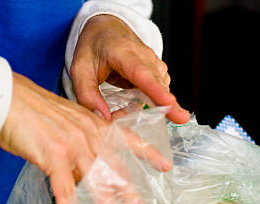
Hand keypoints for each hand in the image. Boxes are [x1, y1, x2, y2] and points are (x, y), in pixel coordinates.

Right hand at [0, 72, 171, 203]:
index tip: (166, 167)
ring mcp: (74, 145)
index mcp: (94, 125)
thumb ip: (80, 139)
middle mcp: (90, 135)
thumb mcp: (65, 120)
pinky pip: (65, 190)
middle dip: (134, 202)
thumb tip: (84, 163)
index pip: (129, 139)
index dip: (149, 154)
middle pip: (119, 173)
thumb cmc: (29, 109)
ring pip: (99, 186)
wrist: (3, 97)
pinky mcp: (53, 155)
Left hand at [71, 14, 189, 123]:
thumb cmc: (93, 47)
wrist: (105, 27)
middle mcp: (143, 55)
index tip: (169, 103)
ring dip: (161, 105)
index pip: (142, 73)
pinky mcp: (157, 70)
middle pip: (158, 82)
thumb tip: (103, 119)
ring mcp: (153, 62)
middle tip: (180, 118)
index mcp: (122, 52)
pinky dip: (158, 101)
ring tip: (160, 118)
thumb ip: (87, 95)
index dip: (156, 89)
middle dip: (170, 102)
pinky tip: (151, 109)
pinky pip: (161, 89)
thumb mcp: (79, 70)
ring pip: (162, 87)